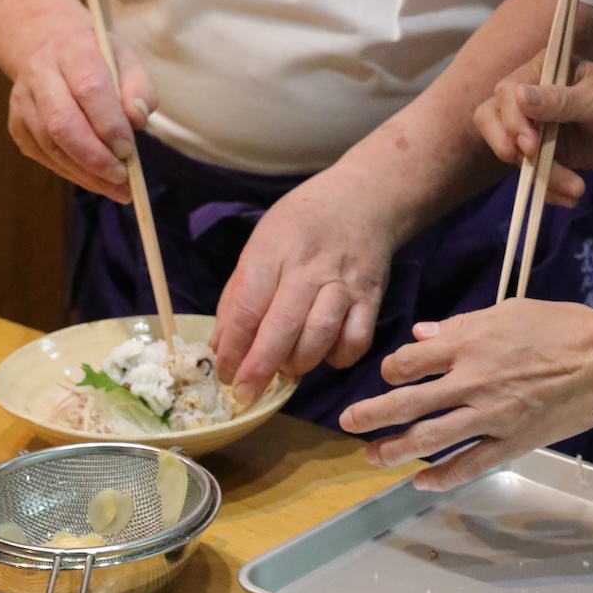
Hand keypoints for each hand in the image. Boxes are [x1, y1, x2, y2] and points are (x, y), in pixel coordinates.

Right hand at [8, 24, 155, 202]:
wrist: (53, 50)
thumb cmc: (98, 59)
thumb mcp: (126, 59)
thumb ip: (139, 87)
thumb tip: (137, 119)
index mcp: (72, 50)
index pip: (89, 89)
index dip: (109, 124)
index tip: (129, 150)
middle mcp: (40, 73)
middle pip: (62, 122)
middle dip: (94, 157)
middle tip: (123, 177)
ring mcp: (23, 101)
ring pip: (51, 145)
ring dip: (86, 173)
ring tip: (117, 187)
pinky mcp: (17, 126)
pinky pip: (45, 156)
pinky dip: (73, 173)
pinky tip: (96, 180)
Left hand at [212, 170, 397, 403]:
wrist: (363, 199)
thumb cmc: (302, 224)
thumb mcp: (261, 243)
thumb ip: (239, 295)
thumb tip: (221, 350)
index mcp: (273, 250)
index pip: (248, 306)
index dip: (233, 348)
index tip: (224, 374)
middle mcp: (309, 267)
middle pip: (282, 326)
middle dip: (260, 368)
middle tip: (246, 394)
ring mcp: (344, 282)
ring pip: (320, 336)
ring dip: (299, 363)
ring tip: (287, 368)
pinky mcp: (372, 296)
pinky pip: (356, 340)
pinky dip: (338, 357)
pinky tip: (325, 352)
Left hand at [340, 299, 592, 489]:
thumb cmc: (559, 326)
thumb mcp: (506, 311)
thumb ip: (460, 325)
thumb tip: (422, 334)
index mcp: (469, 343)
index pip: (410, 362)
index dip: (392, 370)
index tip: (387, 376)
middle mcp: (471, 381)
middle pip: (408, 403)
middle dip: (372, 414)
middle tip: (347, 423)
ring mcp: (490, 415)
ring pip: (429, 439)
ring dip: (394, 450)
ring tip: (372, 457)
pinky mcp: (511, 442)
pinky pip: (468, 464)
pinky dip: (441, 476)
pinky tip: (422, 482)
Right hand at [474, 56, 592, 205]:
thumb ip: (558, 101)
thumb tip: (516, 96)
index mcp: (542, 70)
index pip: (506, 93)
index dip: (510, 120)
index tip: (529, 144)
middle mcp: (532, 96)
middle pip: (492, 119)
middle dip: (506, 143)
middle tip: (530, 160)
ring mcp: (538, 126)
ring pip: (513, 152)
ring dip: (539, 174)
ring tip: (574, 189)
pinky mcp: (548, 153)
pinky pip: (533, 172)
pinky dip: (548, 188)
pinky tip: (571, 196)